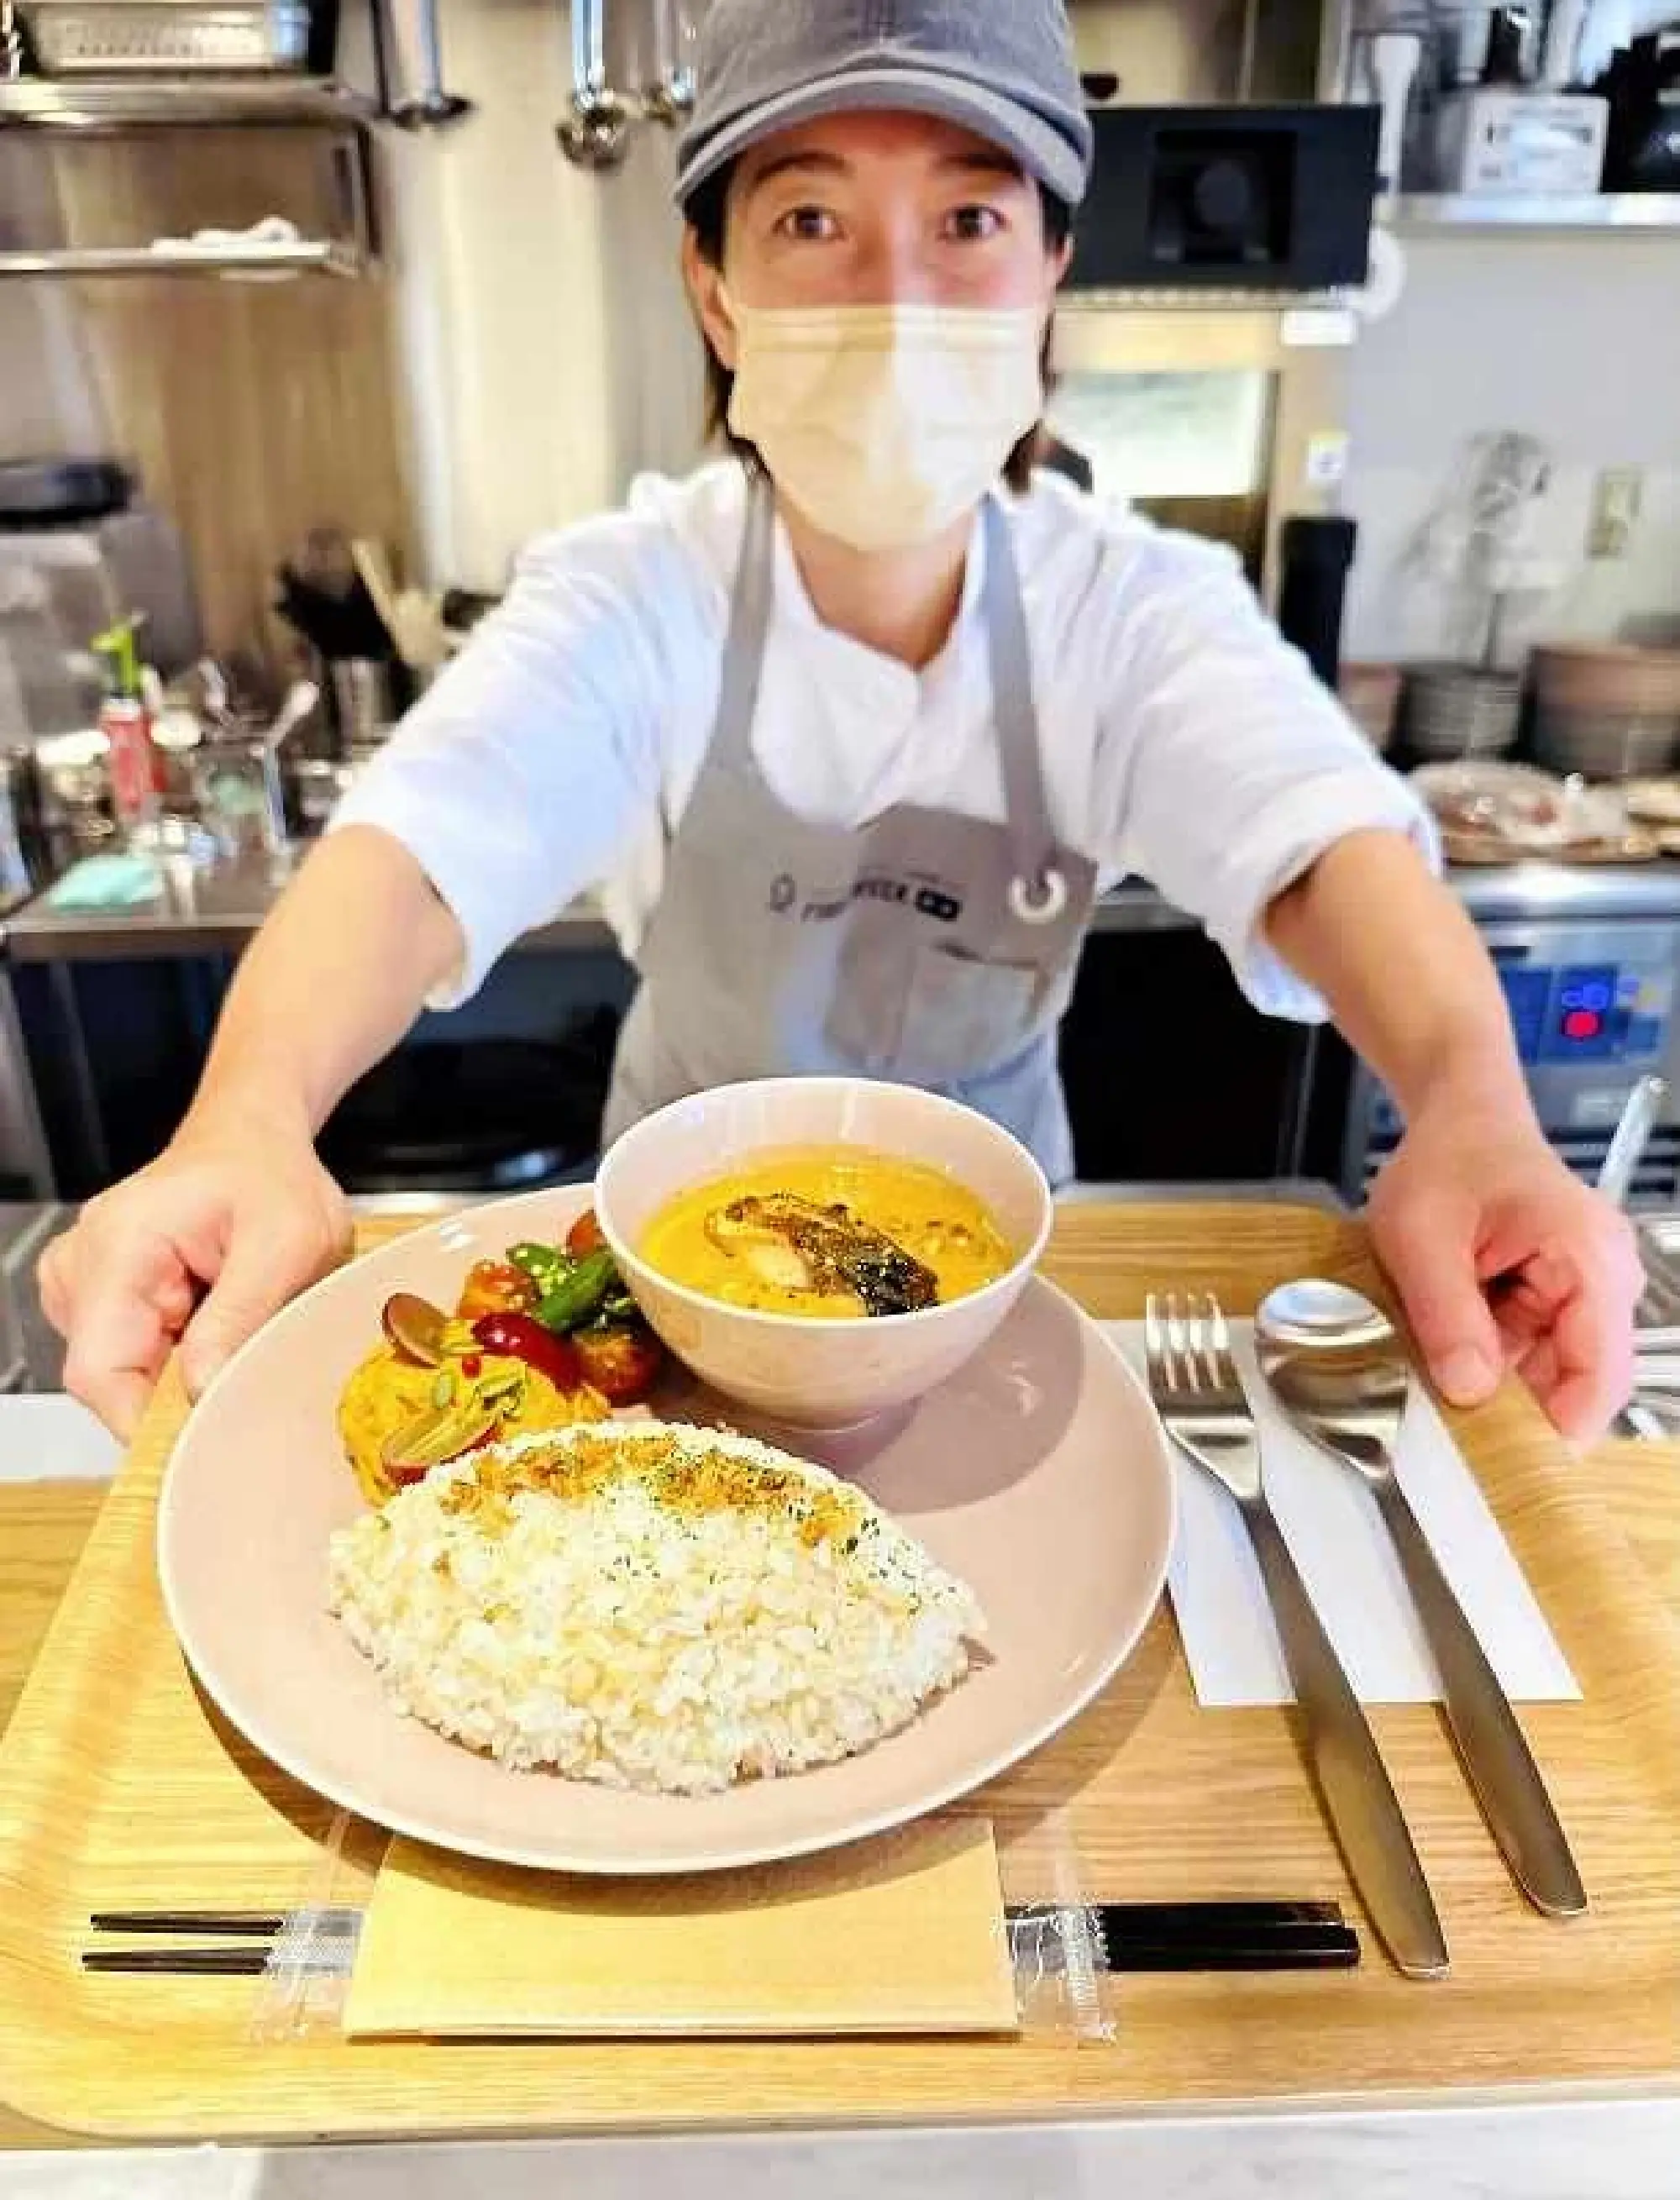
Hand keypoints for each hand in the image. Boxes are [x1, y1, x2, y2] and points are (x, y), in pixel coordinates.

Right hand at [39, 1107, 350, 1438]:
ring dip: (181, 1372)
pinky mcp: (101, 1298)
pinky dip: (176, 1356)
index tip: (209, 1436)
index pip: (100, 1371)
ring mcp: (82, 1284)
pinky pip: (132, 1358)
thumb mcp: (287, 1241)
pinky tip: (212, 1320)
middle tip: (247, 1365)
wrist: (251, 1142)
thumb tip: (199, 1389)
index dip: (150, 1422)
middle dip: (180, 1393)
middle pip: (110, 1380)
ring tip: (235, 1322)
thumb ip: (240, 1314)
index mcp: (118, 1246)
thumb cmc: (269, 1176)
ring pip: (123, 1375)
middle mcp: (81, 1266)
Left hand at [1368, 1095, 1641, 1443]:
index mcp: (1590, 1262)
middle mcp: (1608, 1282)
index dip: (1552, 1430)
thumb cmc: (1447, 1160)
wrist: (1461, 1120)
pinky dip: (1491, 1360)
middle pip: (1576, 1385)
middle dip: (1513, 1407)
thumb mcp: (1421, 1234)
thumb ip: (1448, 1313)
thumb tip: (1470, 1393)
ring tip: (1436, 1360)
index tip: (1495, 1462)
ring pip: (1549, 1376)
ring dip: (1495, 1382)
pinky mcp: (1564, 1302)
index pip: (1598, 1378)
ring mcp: (1589, 1294)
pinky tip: (1450, 1343)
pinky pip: (1533, 1355)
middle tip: (1442, 1417)